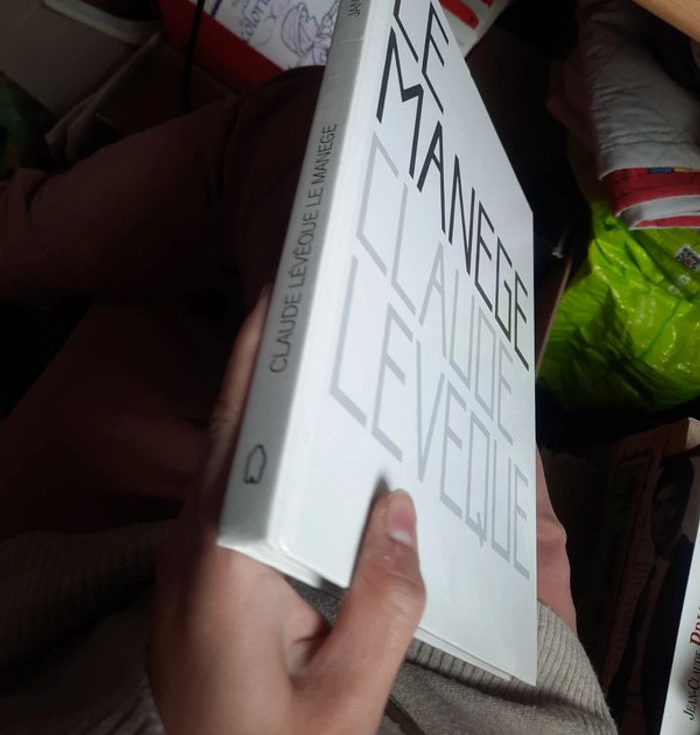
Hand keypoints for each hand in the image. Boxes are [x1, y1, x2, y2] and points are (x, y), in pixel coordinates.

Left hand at [149, 287, 425, 734]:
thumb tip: (401, 509)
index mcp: (222, 562)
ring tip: (330, 371)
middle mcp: (194, 546)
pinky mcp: (203, 578)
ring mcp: (191, 561)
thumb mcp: (344, 701)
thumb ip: (384, 606)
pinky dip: (276, 462)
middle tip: (324, 317)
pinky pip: (241, 498)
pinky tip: (319, 459)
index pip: (239, 434)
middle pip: (232, 434)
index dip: (257, 361)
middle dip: (270, 368)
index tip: (283, 300)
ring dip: (274, 414)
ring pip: (234, 464)